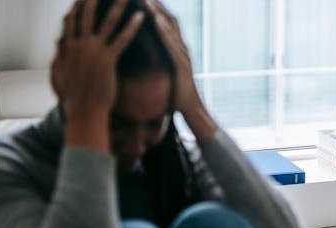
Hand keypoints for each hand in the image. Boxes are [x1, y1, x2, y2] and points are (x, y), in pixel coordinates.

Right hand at [52, 0, 142, 150]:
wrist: (84, 113)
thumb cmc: (74, 100)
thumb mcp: (60, 76)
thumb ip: (59, 59)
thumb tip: (57, 48)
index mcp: (68, 49)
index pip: (71, 22)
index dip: (77, 8)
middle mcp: (79, 46)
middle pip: (86, 15)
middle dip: (93, 0)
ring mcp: (93, 52)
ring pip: (106, 23)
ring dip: (117, 6)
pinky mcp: (107, 60)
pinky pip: (122, 39)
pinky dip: (131, 26)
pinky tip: (141, 17)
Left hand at [145, 0, 217, 140]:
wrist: (191, 109)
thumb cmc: (175, 93)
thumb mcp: (164, 71)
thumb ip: (158, 59)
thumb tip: (144, 53)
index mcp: (175, 48)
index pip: (164, 21)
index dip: (153, 7)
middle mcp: (181, 47)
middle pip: (168, 18)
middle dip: (155, 4)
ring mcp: (183, 55)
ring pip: (170, 28)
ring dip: (158, 13)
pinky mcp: (182, 65)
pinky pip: (172, 45)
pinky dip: (164, 31)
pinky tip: (155, 21)